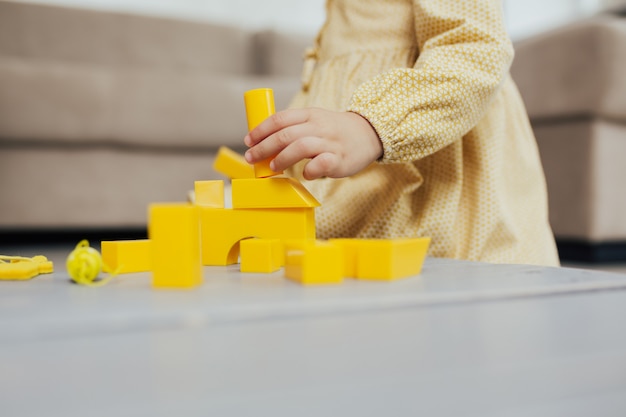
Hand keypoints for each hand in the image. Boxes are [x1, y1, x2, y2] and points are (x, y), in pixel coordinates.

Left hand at [244, 108, 382, 180]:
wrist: (368, 134)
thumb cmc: (335, 131)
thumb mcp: (315, 120)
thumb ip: (293, 127)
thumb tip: (263, 142)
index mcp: (310, 115)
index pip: (280, 119)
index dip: (260, 130)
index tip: (248, 141)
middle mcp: (318, 126)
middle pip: (285, 134)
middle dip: (263, 147)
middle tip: (251, 158)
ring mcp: (330, 142)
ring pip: (300, 147)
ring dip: (282, 158)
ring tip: (272, 167)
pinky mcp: (339, 159)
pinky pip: (321, 164)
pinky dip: (309, 171)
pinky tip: (305, 174)